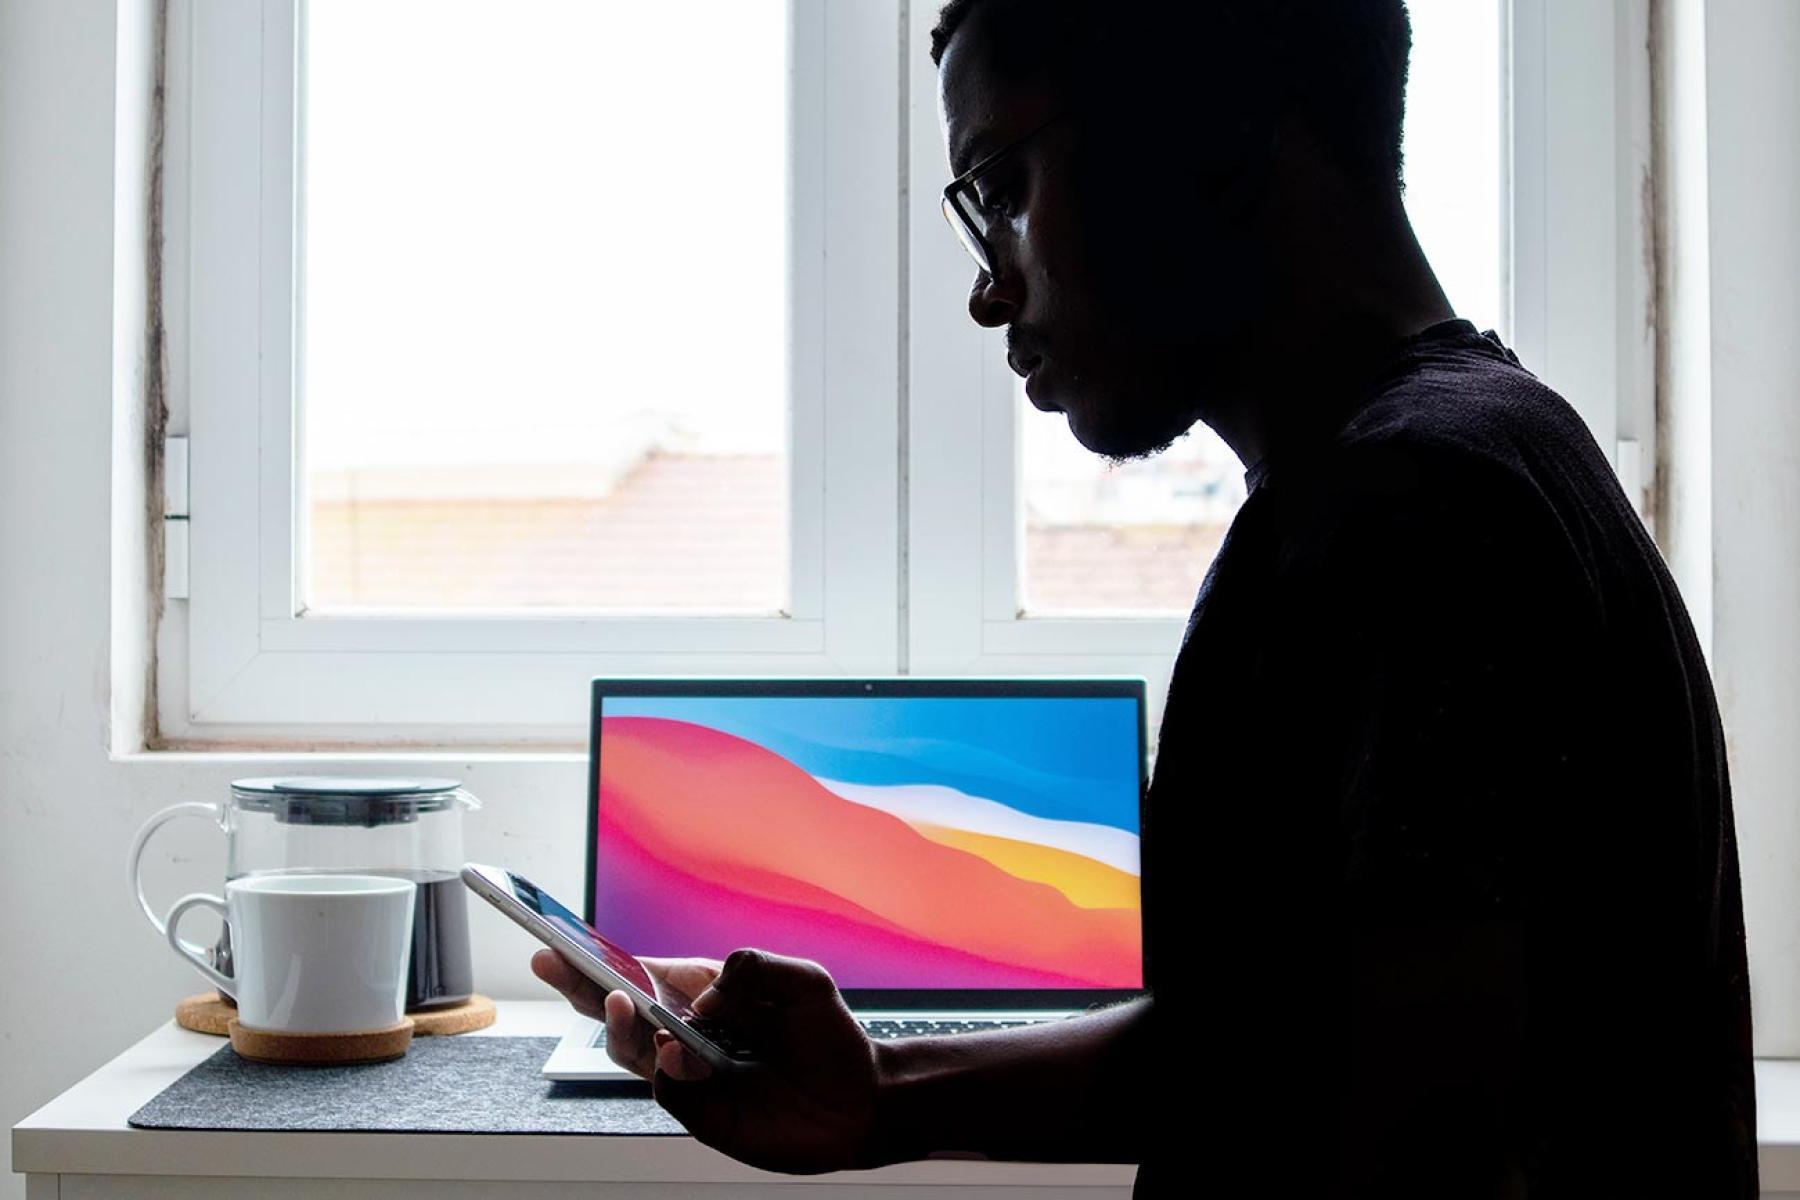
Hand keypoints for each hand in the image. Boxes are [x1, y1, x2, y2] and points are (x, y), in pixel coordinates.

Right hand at [556, 947, 884, 1174]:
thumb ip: (755, 969)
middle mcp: (688, 1032)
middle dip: (582, 986)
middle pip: (619, 1009)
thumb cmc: (830, 1037)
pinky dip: (664, 1069)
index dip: (602, 960)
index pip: (642, 972)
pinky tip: (676, 1052)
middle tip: (553, 962)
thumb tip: (703, 998)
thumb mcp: (804, 982)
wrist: (861, 1102)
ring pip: (630, 1049)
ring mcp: (689, 1073)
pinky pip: (666, 1088)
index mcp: (705, 993)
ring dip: (620, 1026)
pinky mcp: (700, 1110)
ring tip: (622, 1003)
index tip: (564, 943)